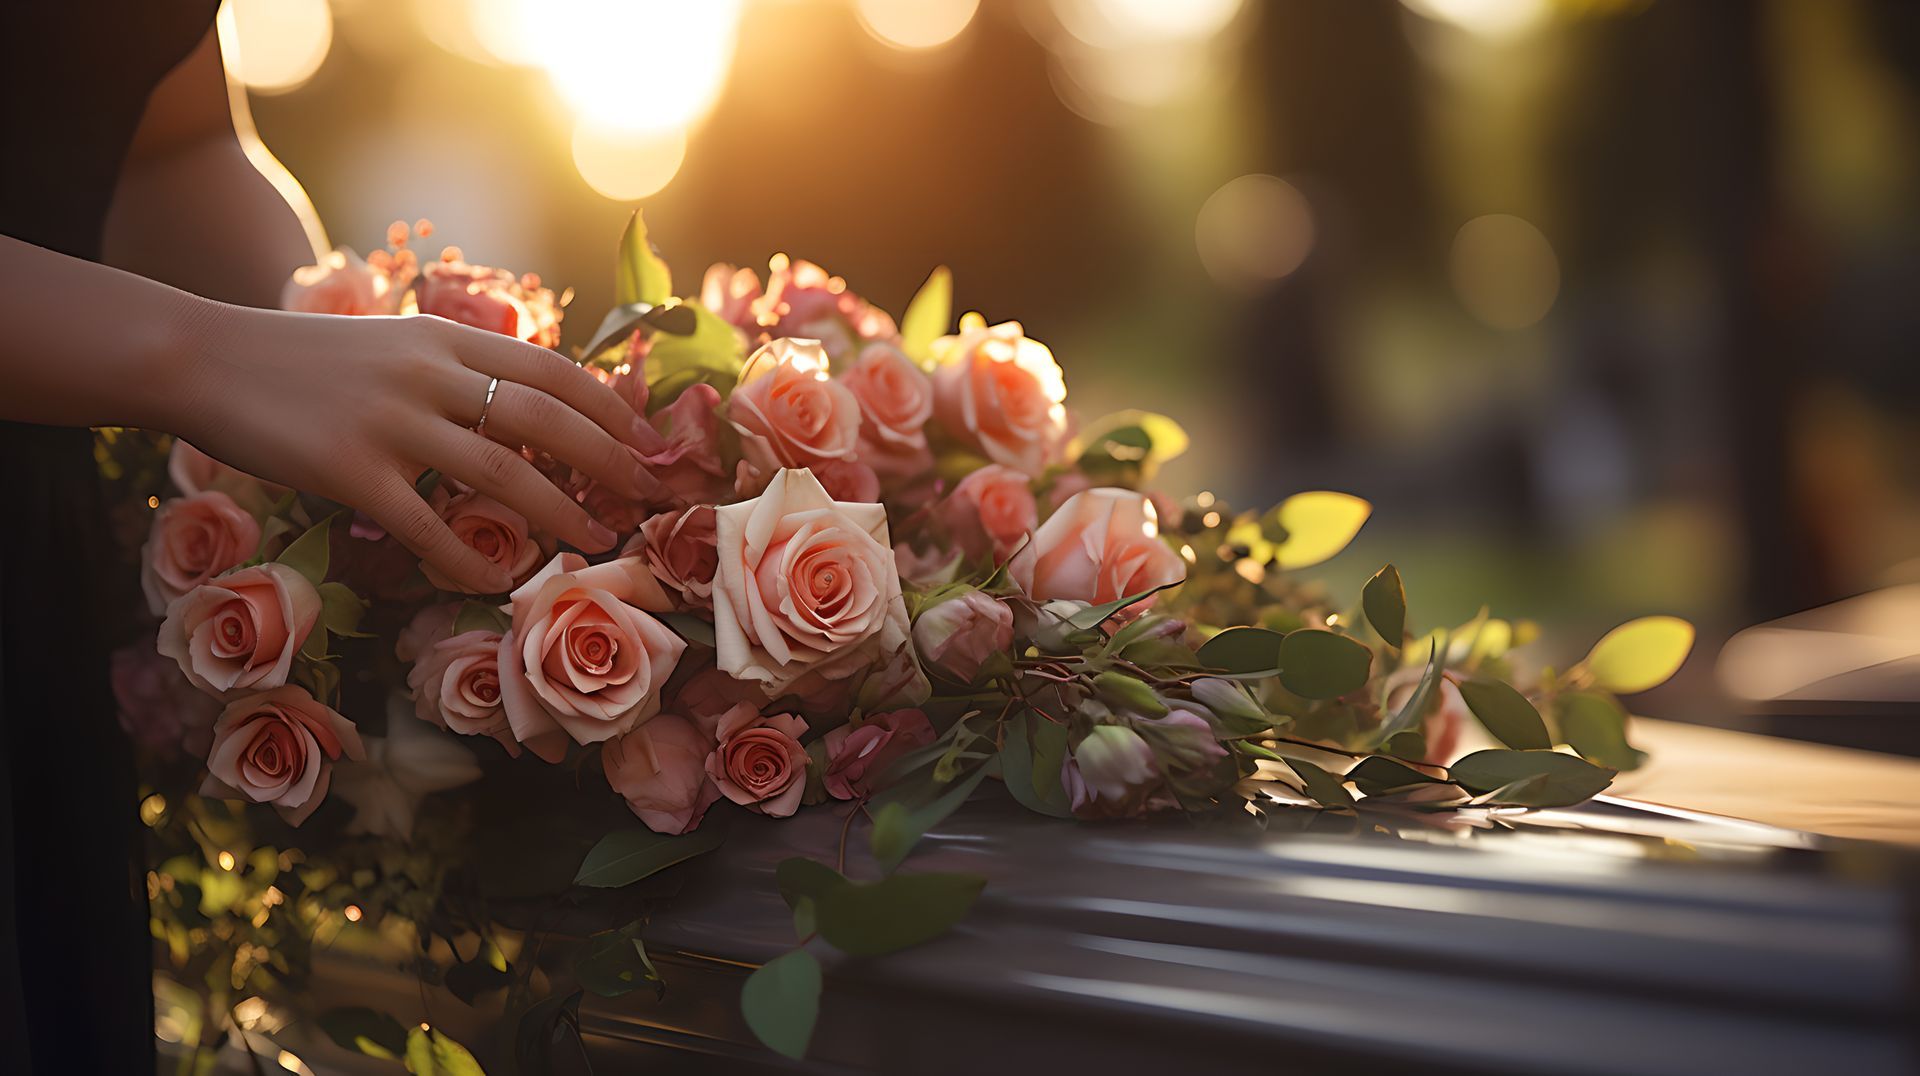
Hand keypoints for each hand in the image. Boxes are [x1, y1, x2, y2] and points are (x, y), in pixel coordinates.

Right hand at [167, 300, 666, 592]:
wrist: (206, 360)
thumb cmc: (304, 361)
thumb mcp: (393, 343)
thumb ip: (455, 369)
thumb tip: (526, 410)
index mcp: (444, 337)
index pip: (551, 369)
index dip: (609, 406)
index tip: (646, 439)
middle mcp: (429, 373)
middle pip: (545, 417)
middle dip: (607, 459)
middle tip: (646, 495)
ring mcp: (391, 421)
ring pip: (502, 472)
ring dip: (560, 512)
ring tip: (597, 540)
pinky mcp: (350, 469)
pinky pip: (427, 526)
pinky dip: (469, 558)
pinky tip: (496, 580)